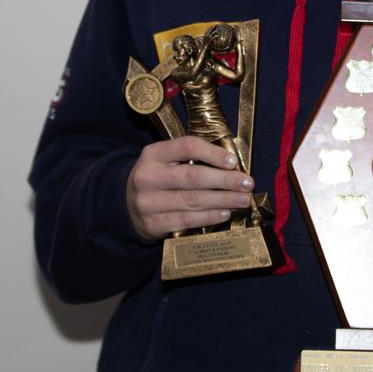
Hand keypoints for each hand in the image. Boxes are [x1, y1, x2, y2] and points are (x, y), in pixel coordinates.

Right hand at [126, 136, 254, 239]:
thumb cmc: (158, 177)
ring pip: (193, 201)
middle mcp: (148, 177)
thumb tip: (231, 163)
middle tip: (247, 183)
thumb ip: (191, 157)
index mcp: (153, 154)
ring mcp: (148, 203)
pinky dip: (209, 217)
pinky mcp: (152, 224)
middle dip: (225, 180)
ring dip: (223, 200)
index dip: (213, 153)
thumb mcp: (166, 160)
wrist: (125, 204)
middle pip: (193, 177)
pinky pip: (187, 220)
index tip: (233, 161)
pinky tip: (225, 213)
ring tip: (243, 199)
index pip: (186, 147)